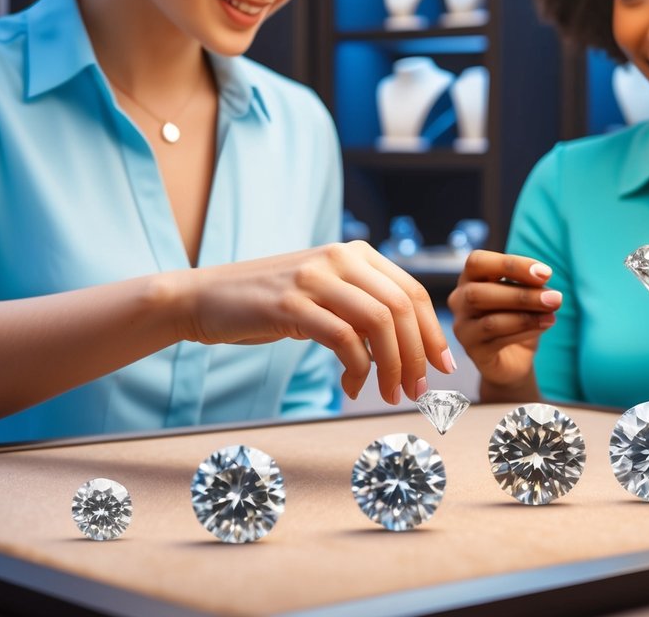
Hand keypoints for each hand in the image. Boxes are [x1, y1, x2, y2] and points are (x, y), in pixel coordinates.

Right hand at [185, 241, 452, 404]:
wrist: (204, 298)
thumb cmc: (269, 304)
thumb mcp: (324, 293)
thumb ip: (363, 306)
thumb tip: (411, 347)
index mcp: (355, 253)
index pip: (413, 291)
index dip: (434, 332)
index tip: (443, 366)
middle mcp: (339, 257)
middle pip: (402, 308)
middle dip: (418, 355)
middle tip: (417, 391)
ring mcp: (314, 278)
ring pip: (379, 323)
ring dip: (393, 366)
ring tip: (390, 395)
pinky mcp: (290, 304)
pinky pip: (343, 340)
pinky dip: (358, 370)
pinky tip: (353, 387)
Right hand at [447, 249, 560, 390]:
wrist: (513, 358)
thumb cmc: (516, 317)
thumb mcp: (523, 296)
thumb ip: (528, 287)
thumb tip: (545, 286)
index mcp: (470, 278)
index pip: (478, 262)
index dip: (511, 264)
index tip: (546, 273)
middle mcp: (459, 300)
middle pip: (479, 292)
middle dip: (522, 294)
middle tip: (555, 298)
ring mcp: (462, 328)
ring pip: (490, 321)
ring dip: (526, 316)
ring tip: (553, 315)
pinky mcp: (473, 351)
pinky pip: (497, 340)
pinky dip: (524, 331)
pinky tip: (544, 326)